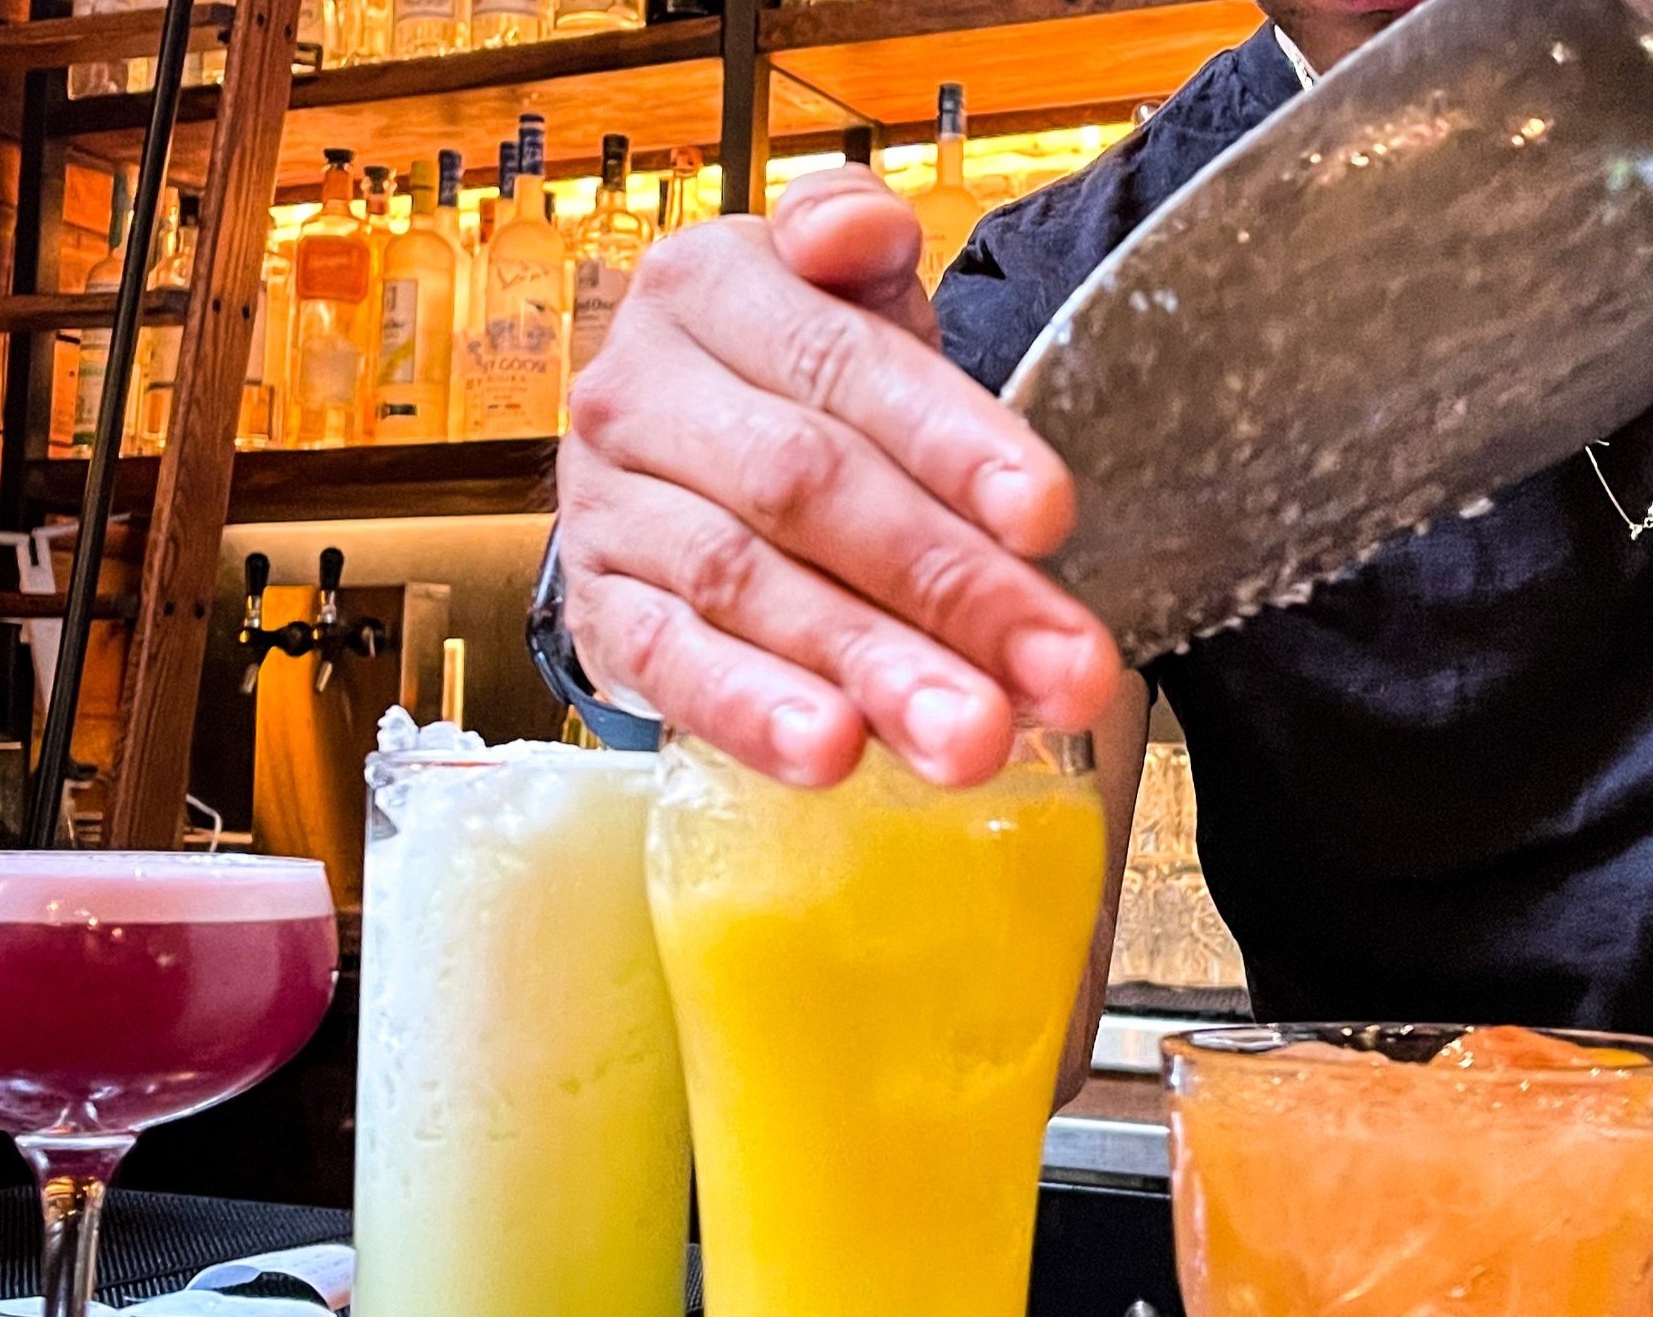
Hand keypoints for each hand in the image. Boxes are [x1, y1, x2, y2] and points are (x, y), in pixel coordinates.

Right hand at [555, 166, 1120, 787]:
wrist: (683, 471)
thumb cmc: (799, 392)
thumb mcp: (848, 312)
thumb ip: (871, 270)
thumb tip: (867, 225)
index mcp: (710, 286)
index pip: (842, 363)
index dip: (954, 442)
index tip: (1051, 518)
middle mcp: (639, 387)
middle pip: (807, 487)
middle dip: (947, 587)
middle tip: (1056, 673)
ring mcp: (607, 506)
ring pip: (746, 585)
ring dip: (871, 668)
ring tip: (968, 737)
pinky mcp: (596, 611)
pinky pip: (671, 663)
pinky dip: (752, 711)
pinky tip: (831, 755)